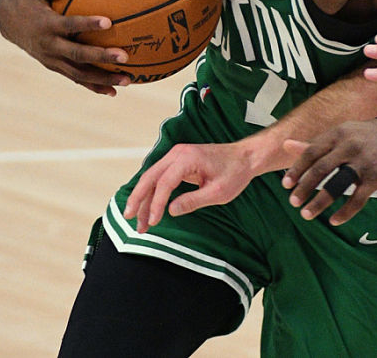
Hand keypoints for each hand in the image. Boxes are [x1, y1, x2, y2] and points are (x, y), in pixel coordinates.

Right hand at [0, 0, 129, 94]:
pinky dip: (94, 87)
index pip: (69, 25)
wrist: (10, 22)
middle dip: (101, 56)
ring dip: (103, 78)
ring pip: (79, 73)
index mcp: (46, 24)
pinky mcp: (56, 67)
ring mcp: (52, 60)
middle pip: (77, 54)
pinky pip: (76, 80)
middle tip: (125, 56)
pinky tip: (114, 92)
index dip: (87, 24)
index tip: (108, 21)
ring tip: (128, 80)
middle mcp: (49, 45)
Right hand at [123, 141, 259, 231]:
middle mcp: (178, 153)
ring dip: (144, 199)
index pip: (165, 183)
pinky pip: (159, 177)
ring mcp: (176, 156)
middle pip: (150, 177)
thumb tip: (171, 210)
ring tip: (139, 222)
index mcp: (188, 158)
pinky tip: (147, 208)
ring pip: (152, 178)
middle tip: (130, 219)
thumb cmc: (235, 173)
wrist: (245, 157)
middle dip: (139, 200)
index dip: (156, 204)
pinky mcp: (178, 161)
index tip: (154, 222)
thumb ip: (194, 200)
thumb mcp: (219, 192)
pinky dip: (152, 192)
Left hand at [281, 120, 376, 224]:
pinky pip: (358, 199)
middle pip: (321, 169)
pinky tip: (333, 221)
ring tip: (306, 214)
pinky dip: (345, 212)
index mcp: (337, 134)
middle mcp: (349, 147)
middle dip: (304, 187)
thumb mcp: (339, 134)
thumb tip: (285, 144)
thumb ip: (313, 144)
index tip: (286, 184)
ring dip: (320, 202)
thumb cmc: (363, 137)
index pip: (311, 152)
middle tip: (293, 202)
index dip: (297, 169)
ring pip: (337, 185)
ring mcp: (363, 163)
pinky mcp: (376, 178)